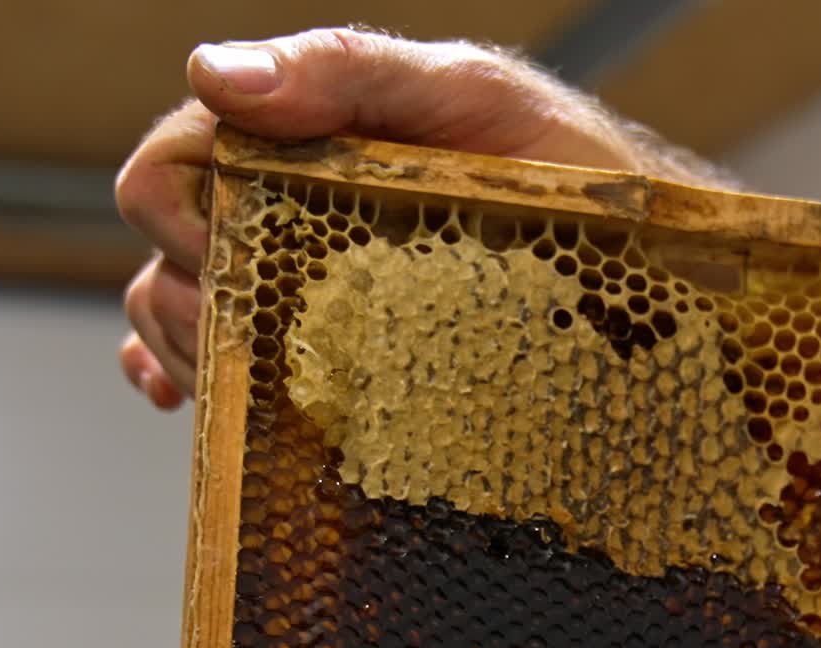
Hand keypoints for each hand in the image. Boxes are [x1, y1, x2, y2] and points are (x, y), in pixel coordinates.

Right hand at [115, 28, 720, 408]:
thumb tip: (216, 78)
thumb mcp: (476, 99)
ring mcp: (319, 291)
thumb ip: (354, 71)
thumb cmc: (571, 177)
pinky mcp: (349, 357)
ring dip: (194, 351)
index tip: (213, 256)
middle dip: (184, 292)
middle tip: (241, 336)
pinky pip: (241, 371)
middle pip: (172, 249)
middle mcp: (296, 215)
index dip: (174, 211)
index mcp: (309, 144)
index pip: (181, 163)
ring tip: (242, 383)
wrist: (648, 278)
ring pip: (192, 314)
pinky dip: (195, 382)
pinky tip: (193, 401)